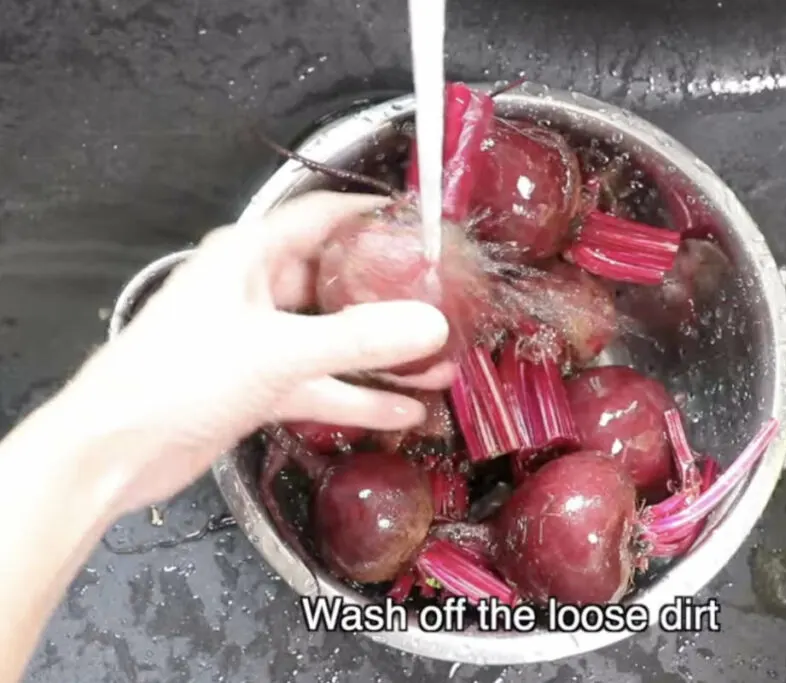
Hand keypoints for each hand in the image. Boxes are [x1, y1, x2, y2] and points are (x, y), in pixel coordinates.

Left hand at [53, 190, 451, 517]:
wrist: (114, 451)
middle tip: (446, 300)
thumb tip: (434, 325)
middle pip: (335, 280)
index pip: (322, 216)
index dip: (372, 215)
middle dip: (389, 294)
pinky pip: (320, 383)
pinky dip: (357, 396)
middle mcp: (256, 289)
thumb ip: (358, 340)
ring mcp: (258, 340)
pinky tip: (403, 412)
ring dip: (381, 355)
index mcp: (249, 255)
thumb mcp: (278, 352)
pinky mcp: (258, 386)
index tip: (424, 224)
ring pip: (332, 339)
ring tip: (440, 364)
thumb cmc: (182, 377)